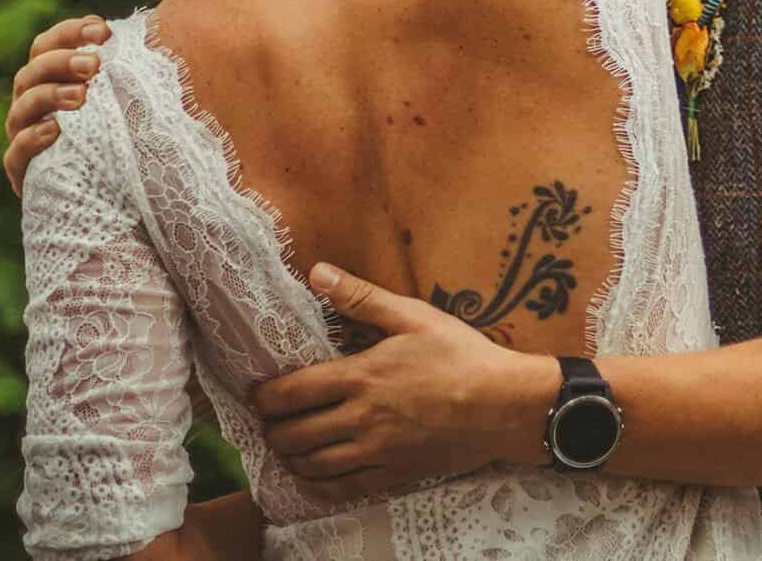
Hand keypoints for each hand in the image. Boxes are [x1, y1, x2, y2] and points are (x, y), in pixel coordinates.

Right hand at [2, 14, 108, 197]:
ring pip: (22, 108)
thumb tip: (146, 34)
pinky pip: (15, 155)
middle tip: (93, 64)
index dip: (70, 33)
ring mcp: (23, 136)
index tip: (104, 31)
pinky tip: (54, 131)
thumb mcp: (125, 98)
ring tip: (81, 95)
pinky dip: (31, 140)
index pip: (47, 45)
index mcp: (51, 79)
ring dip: (49, 96)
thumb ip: (124, 69)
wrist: (115, 194)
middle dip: (61, 62)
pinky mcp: (24, 173)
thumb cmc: (122, 133)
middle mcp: (32, 104)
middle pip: (33, 72)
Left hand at [253, 264, 559, 482]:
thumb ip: (361, 297)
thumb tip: (317, 272)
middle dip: (271, 428)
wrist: (504, 405)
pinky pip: (342, 488)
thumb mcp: (414, 316)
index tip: (257, 392)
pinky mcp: (394, 473)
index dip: (264, 396)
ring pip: (312, 465)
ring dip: (289, 457)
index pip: (291, 393)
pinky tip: (312, 477)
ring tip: (286, 445)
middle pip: (293, 434)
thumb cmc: (461, 355)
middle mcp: (361, 418)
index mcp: (361, 376)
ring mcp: (376, 451)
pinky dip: (317, 486)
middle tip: (269, 419)